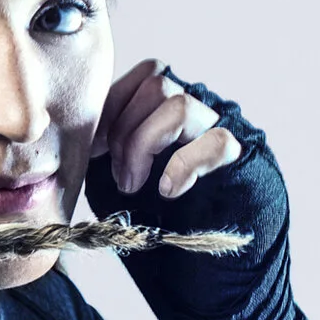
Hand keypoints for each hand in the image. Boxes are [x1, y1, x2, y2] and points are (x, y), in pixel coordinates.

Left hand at [93, 57, 243, 199]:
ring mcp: (220, 129)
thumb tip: (81, 136)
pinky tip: (168, 190)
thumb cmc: (162, 210)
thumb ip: (113, 145)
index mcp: (171, 104)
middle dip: (123, 130)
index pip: (141, 76)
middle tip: (117, 175)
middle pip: (156, 83)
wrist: (210, 243)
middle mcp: (198, 107)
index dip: (110, 108)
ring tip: (133, 186)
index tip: (93, 149)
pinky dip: (182, 166)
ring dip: (145, 145)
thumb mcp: (127, 171)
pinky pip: (215, 143)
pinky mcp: (239, 157)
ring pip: (181, 105)